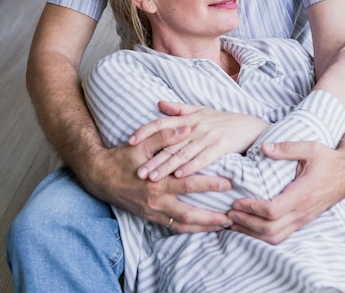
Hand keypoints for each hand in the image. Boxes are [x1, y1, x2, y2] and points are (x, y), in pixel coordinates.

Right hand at [89, 129, 232, 232]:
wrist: (99, 176)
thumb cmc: (121, 157)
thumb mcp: (141, 143)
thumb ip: (164, 135)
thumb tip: (186, 129)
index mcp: (157, 182)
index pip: (189, 184)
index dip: (210, 184)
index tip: (229, 183)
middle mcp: (156, 201)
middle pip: (190, 214)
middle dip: (211, 217)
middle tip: (232, 216)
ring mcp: (153, 212)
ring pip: (183, 225)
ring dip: (203, 227)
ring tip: (222, 225)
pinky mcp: (150, 217)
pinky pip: (174, 228)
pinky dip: (190, 229)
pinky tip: (202, 227)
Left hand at [131, 101, 268, 180]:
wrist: (250, 126)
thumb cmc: (223, 120)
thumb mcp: (200, 110)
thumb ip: (179, 109)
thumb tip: (159, 103)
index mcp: (189, 118)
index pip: (162, 123)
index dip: (145, 131)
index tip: (130, 141)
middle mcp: (196, 126)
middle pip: (169, 143)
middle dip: (152, 158)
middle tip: (137, 170)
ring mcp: (208, 137)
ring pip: (183, 153)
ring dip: (167, 166)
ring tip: (152, 177)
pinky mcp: (220, 147)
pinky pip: (203, 159)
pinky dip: (190, 167)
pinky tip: (179, 176)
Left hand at [228, 139, 344, 243]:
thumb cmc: (328, 159)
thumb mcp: (310, 147)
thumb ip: (286, 147)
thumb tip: (263, 147)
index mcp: (302, 194)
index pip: (273, 210)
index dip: (252, 209)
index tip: (236, 202)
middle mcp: (303, 211)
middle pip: (270, 230)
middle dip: (247, 224)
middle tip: (229, 214)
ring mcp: (303, 219)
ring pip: (275, 237)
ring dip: (252, 233)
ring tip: (234, 223)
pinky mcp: (302, 221)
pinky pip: (281, 235)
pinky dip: (262, 235)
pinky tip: (250, 227)